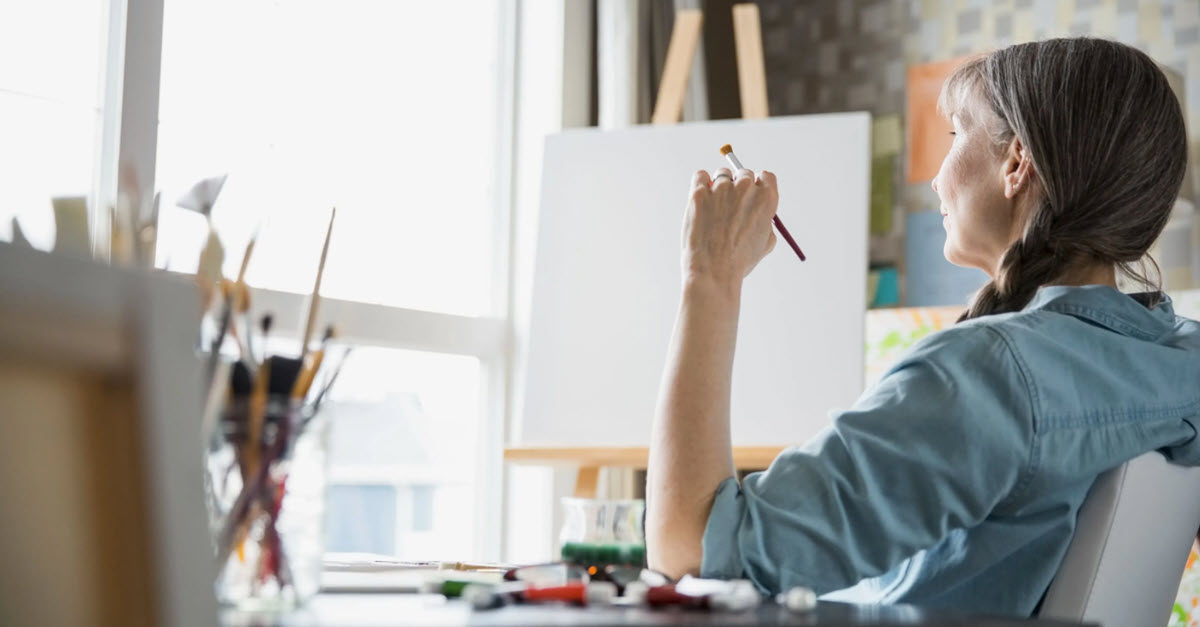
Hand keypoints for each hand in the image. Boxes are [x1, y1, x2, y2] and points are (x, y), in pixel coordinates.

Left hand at [681, 168, 778, 286]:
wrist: (714, 272)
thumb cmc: (739, 262)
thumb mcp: (764, 244)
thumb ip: (766, 223)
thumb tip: (759, 212)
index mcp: (767, 199)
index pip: (766, 177)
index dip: (758, 186)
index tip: (750, 196)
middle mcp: (746, 188)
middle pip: (743, 173)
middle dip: (737, 187)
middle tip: (729, 207)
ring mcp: (722, 188)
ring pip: (721, 175)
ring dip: (718, 187)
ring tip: (713, 212)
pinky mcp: (699, 193)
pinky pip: (700, 176)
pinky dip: (700, 184)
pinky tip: (700, 201)